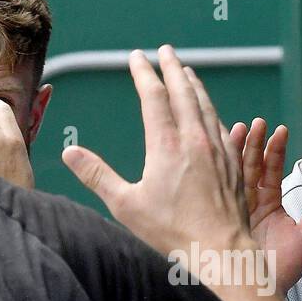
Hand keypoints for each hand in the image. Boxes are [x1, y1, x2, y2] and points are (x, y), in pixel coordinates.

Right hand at [61, 45, 250, 259]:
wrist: (220, 250)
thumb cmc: (172, 232)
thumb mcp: (126, 205)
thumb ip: (97, 175)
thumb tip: (69, 153)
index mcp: (166, 146)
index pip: (154, 97)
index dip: (144, 74)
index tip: (137, 57)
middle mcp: (194, 140)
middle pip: (184, 92)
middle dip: (173, 68)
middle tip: (166, 51)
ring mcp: (217, 150)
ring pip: (206, 106)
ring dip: (195, 85)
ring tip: (188, 72)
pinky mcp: (232, 164)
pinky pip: (222, 126)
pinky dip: (212, 110)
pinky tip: (210, 112)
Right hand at [233, 118, 301, 295]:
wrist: (258, 294)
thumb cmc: (282, 270)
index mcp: (269, 206)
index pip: (271, 172)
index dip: (275, 151)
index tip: (279, 130)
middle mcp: (249, 205)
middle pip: (251, 168)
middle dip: (253, 144)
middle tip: (256, 123)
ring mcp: (232, 210)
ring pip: (233, 175)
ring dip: (236, 151)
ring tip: (239, 128)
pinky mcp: (219, 218)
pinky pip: (219, 190)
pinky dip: (219, 170)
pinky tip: (218, 151)